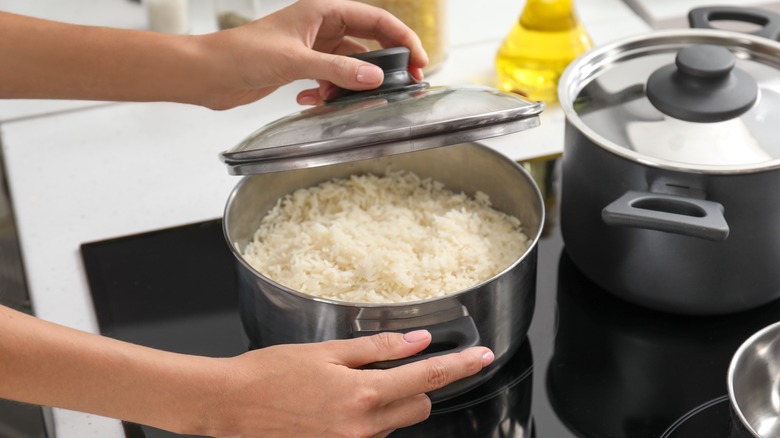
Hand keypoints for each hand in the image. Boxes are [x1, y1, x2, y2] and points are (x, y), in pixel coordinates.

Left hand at [0, 0, 425, 108]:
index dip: (402, 39)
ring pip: (349, 66)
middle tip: (402, 87)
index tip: (419, 63)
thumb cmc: (239, 55)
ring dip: (349, 85)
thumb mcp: (294, 62)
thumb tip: (375, 78)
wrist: (206, 75)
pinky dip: (327, 93)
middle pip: (367, 43)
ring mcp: (312, 50)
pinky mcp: (301, 70)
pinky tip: (310, 101)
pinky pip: (330, 81)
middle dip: (383, 66)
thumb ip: (337, 70)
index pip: (375, 20)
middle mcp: (320, 28)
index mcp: (322, 12)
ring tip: (345, 100)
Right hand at [202, 330, 493, 436]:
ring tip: (347, 387)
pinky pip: (371, 435)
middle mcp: (363, 427)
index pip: (428, 379)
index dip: (461, 366)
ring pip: (394, 422)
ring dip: (387, 403)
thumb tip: (419, 341)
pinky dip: (367, 419)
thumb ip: (380, 348)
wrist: (230, 405)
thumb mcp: (328, 352)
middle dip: (415, 386)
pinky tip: (336, 406)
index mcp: (363, 394)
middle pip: (418, 405)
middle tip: (387, 369)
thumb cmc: (271, 373)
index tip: (482, 357)